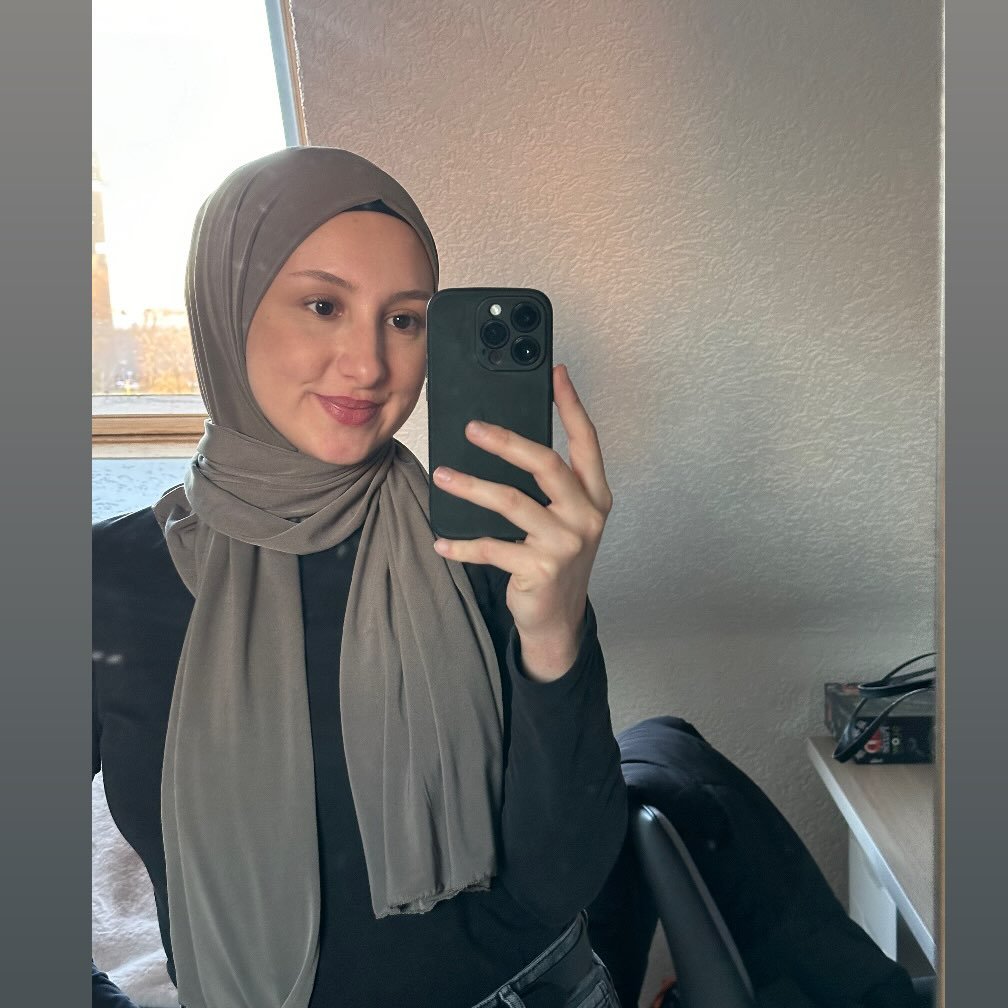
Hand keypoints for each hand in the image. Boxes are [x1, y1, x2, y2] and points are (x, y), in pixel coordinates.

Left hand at [431, 364, 612, 680]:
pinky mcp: (541, 570)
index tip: (556, 373)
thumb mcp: (563, 518)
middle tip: (472, 428)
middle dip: (507, 441)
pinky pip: (492, 548)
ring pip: (513, 502)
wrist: (557, 619)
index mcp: (595, 496)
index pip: (587, 442)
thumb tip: (506, 440)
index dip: (571, 405)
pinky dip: (462, 545)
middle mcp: (586, 516)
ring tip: (442, 476)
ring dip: (471, 487)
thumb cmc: (555, 559)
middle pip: (547, 464)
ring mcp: (565, 544)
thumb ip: (551, 485)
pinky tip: (441, 542)